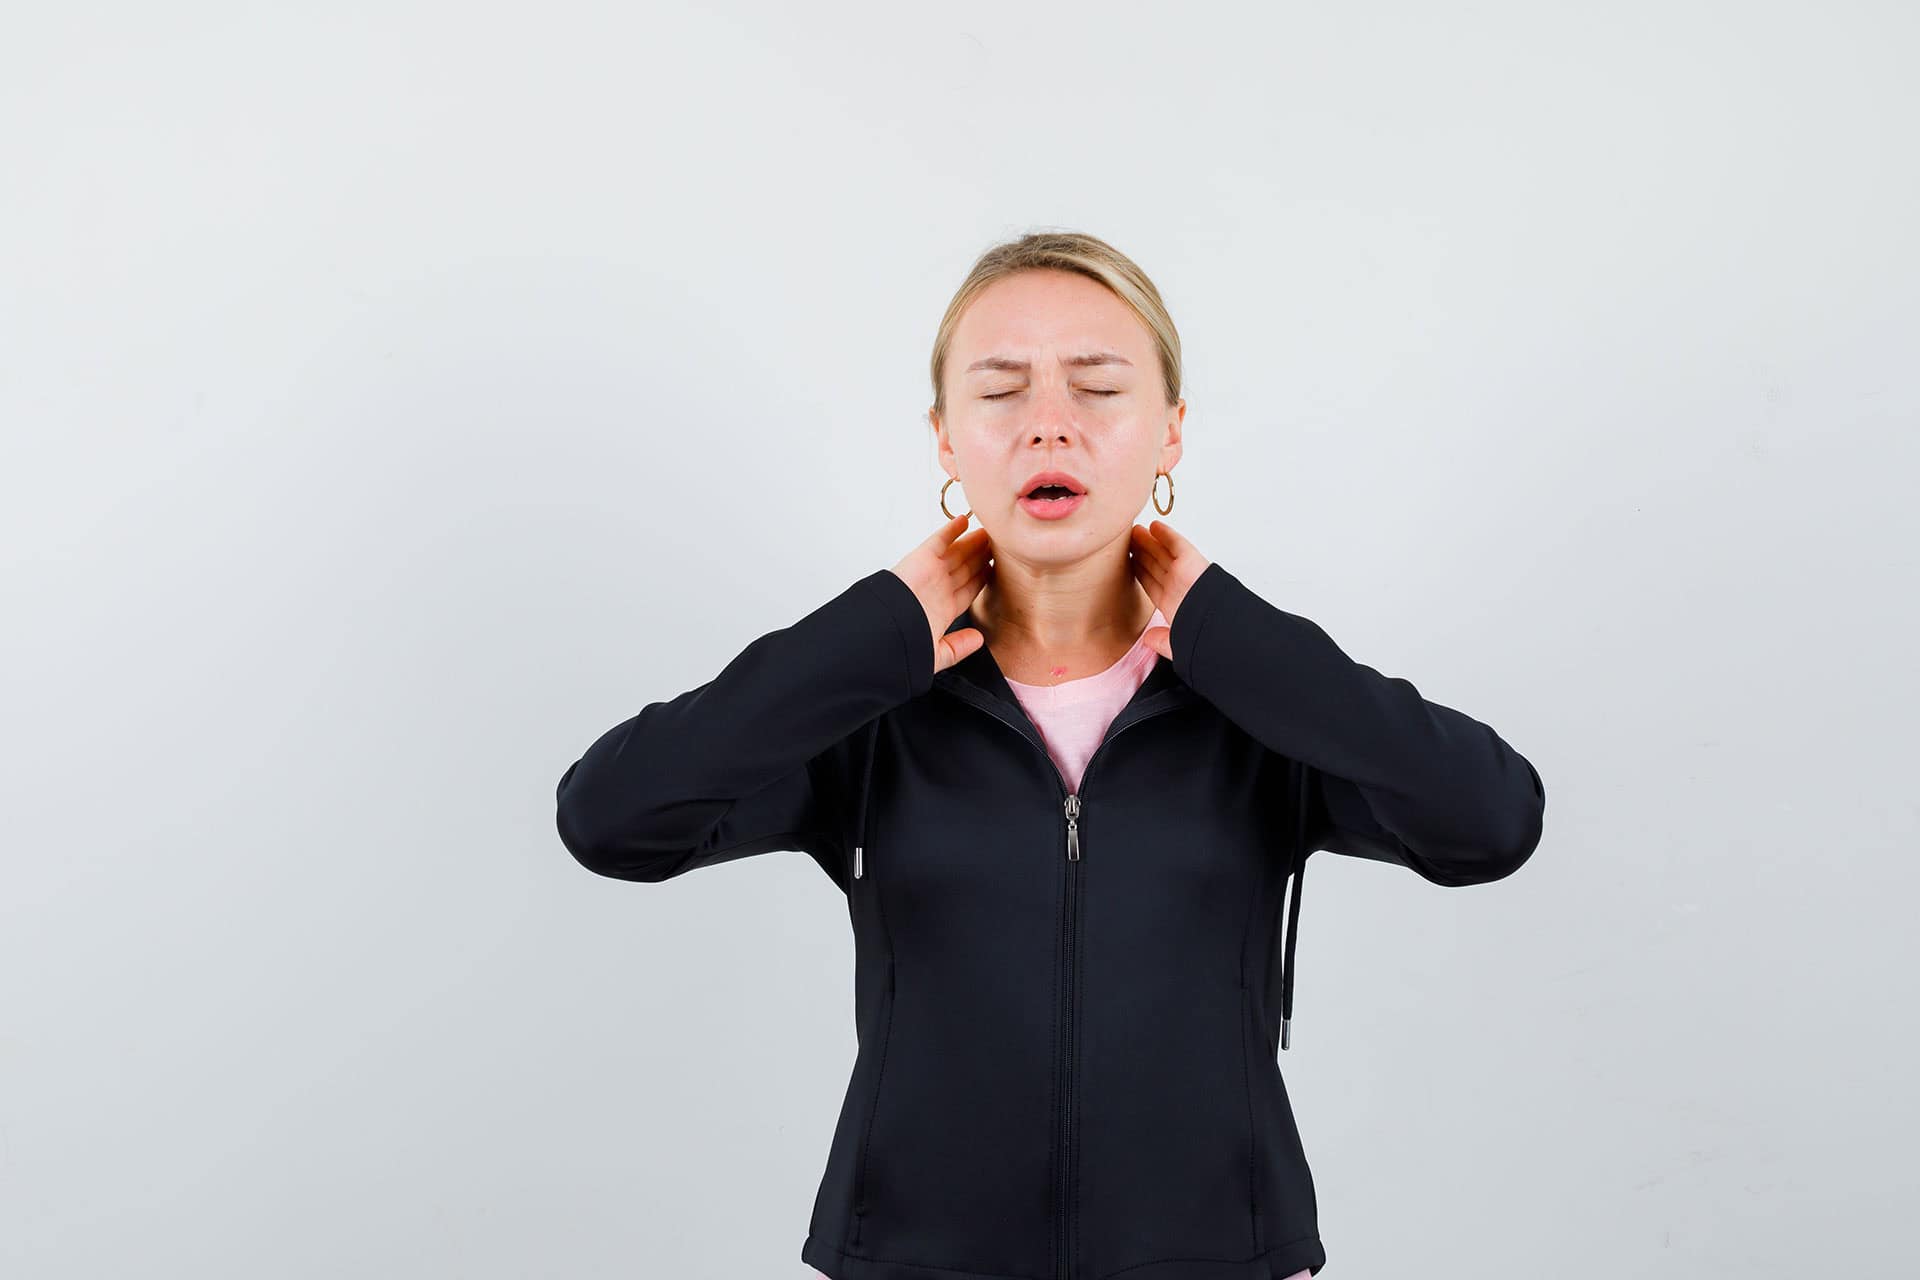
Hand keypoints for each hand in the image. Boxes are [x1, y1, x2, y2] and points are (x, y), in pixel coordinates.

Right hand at [890, 512, 992, 674]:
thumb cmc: (900, 647)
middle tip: (997, 544)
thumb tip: (978, 640)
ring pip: (957, 553)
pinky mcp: (921, 559)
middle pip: (965, 568)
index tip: (993, 569)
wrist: (881, 635)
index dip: (981, 578)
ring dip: (972, 541)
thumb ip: (958, 647)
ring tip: (988, 531)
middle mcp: (938, 589)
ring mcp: (931, 573)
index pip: (968, 590)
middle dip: (980, 556)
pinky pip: (939, 541)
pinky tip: (964, 521)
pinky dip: (951, 530)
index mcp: (942, 610)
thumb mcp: (936, 655)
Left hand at [1127, 519, 1210, 661]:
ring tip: (1135, 531)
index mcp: (1173, 605)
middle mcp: (1177, 586)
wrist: (1223, 632)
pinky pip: (1176, 544)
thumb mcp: (1179, 646)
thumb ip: (1163, 641)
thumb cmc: (1207, 639)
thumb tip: (1149, 639)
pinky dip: (1166, 534)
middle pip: (1155, 565)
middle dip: (1142, 552)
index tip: (1131, 562)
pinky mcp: (1191, 562)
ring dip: (1148, 541)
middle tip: (1129, 540)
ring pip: (1162, 553)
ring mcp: (1183, 573)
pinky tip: (1154, 526)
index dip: (1140, 571)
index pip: (1152, 584)